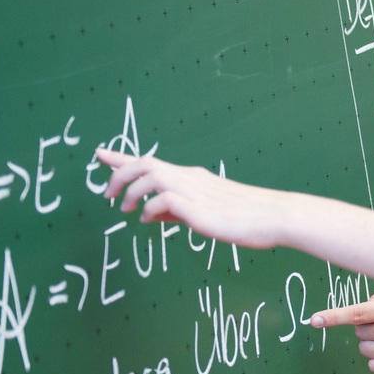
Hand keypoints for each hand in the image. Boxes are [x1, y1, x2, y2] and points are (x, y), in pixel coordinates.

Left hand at [96, 149, 284, 248]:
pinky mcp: (198, 208)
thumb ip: (177, 211)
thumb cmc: (246, 216)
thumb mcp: (205, 212)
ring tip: (126, 210)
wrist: (274, 216)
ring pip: (150, 176)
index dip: (121, 158)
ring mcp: (194, 191)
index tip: (99, 153)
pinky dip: (151, 208)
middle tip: (107, 195)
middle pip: (144, 163)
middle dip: (118, 174)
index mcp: (192, 177)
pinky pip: (163, 200)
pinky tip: (151, 220)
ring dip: (132, 192)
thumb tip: (152, 213)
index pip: (150, 162)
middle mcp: (189, 179)